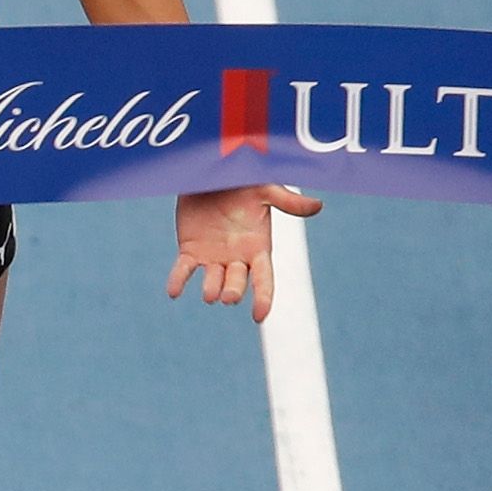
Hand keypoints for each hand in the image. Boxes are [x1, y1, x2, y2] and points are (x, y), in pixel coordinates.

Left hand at [167, 182, 320, 320]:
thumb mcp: (265, 191)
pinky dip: (178, 281)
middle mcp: (236, 258)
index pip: (264, 279)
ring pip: (212, 280)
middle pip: (237, 282)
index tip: (260, 316)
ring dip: (211, 289)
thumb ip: (288, 202)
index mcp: (258, 248)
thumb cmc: (243, 184)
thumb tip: (318, 206)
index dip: (264, 298)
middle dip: (233, 291)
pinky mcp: (190, 250)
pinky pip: (183, 270)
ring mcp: (213, 257)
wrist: (212, 174)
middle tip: (229, 297)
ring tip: (209, 295)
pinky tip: (173, 292)